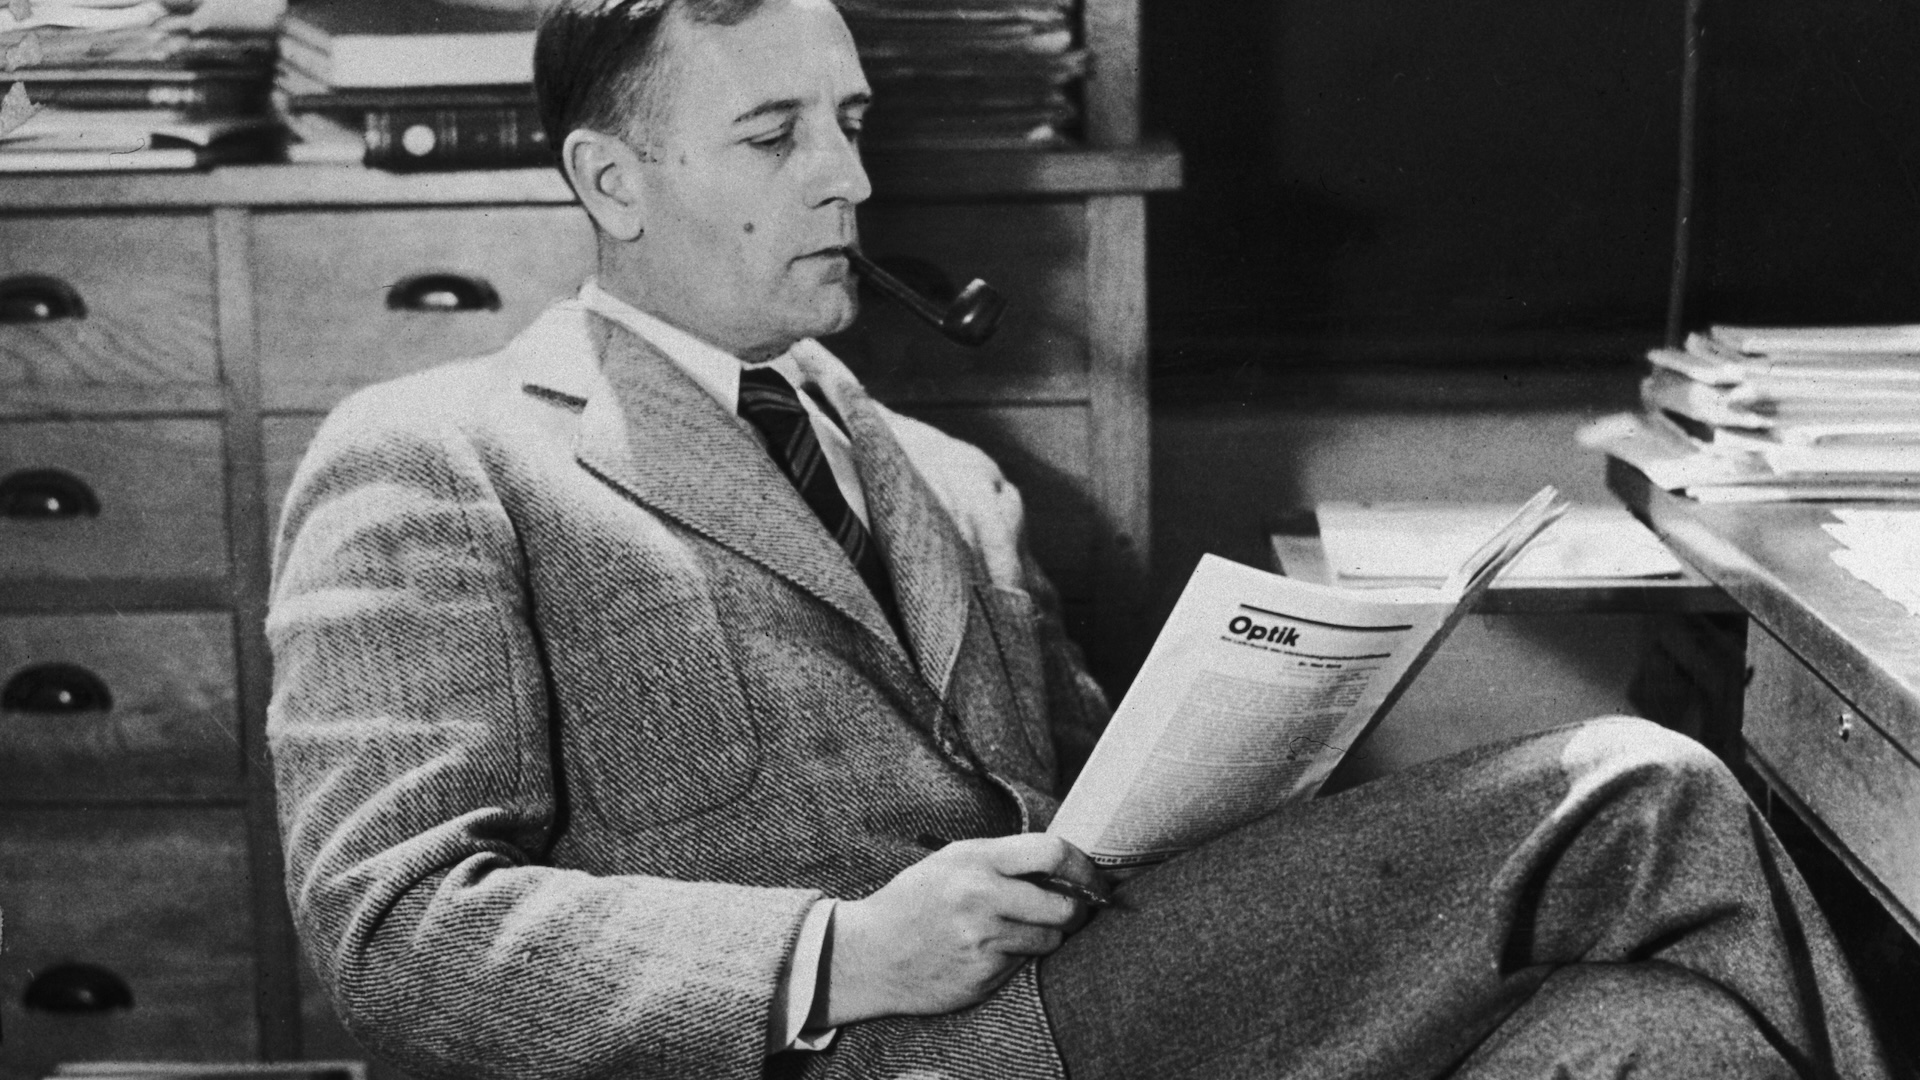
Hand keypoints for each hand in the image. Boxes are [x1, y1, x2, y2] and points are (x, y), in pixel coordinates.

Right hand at [813, 834, 1105, 1025]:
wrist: (870, 953)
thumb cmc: (915, 900)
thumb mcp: (951, 861)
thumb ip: (1003, 858)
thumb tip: (1063, 864)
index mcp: (975, 860)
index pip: (1052, 853)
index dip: (1084, 865)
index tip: (1093, 876)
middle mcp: (981, 898)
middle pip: (1065, 905)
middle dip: (1078, 908)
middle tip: (1074, 908)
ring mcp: (982, 940)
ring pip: (1050, 939)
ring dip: (1048, 935)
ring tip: (1020, 928)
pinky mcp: (982, 975)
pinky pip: (1024, 964)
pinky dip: (1018, 957)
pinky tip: (990, 950)